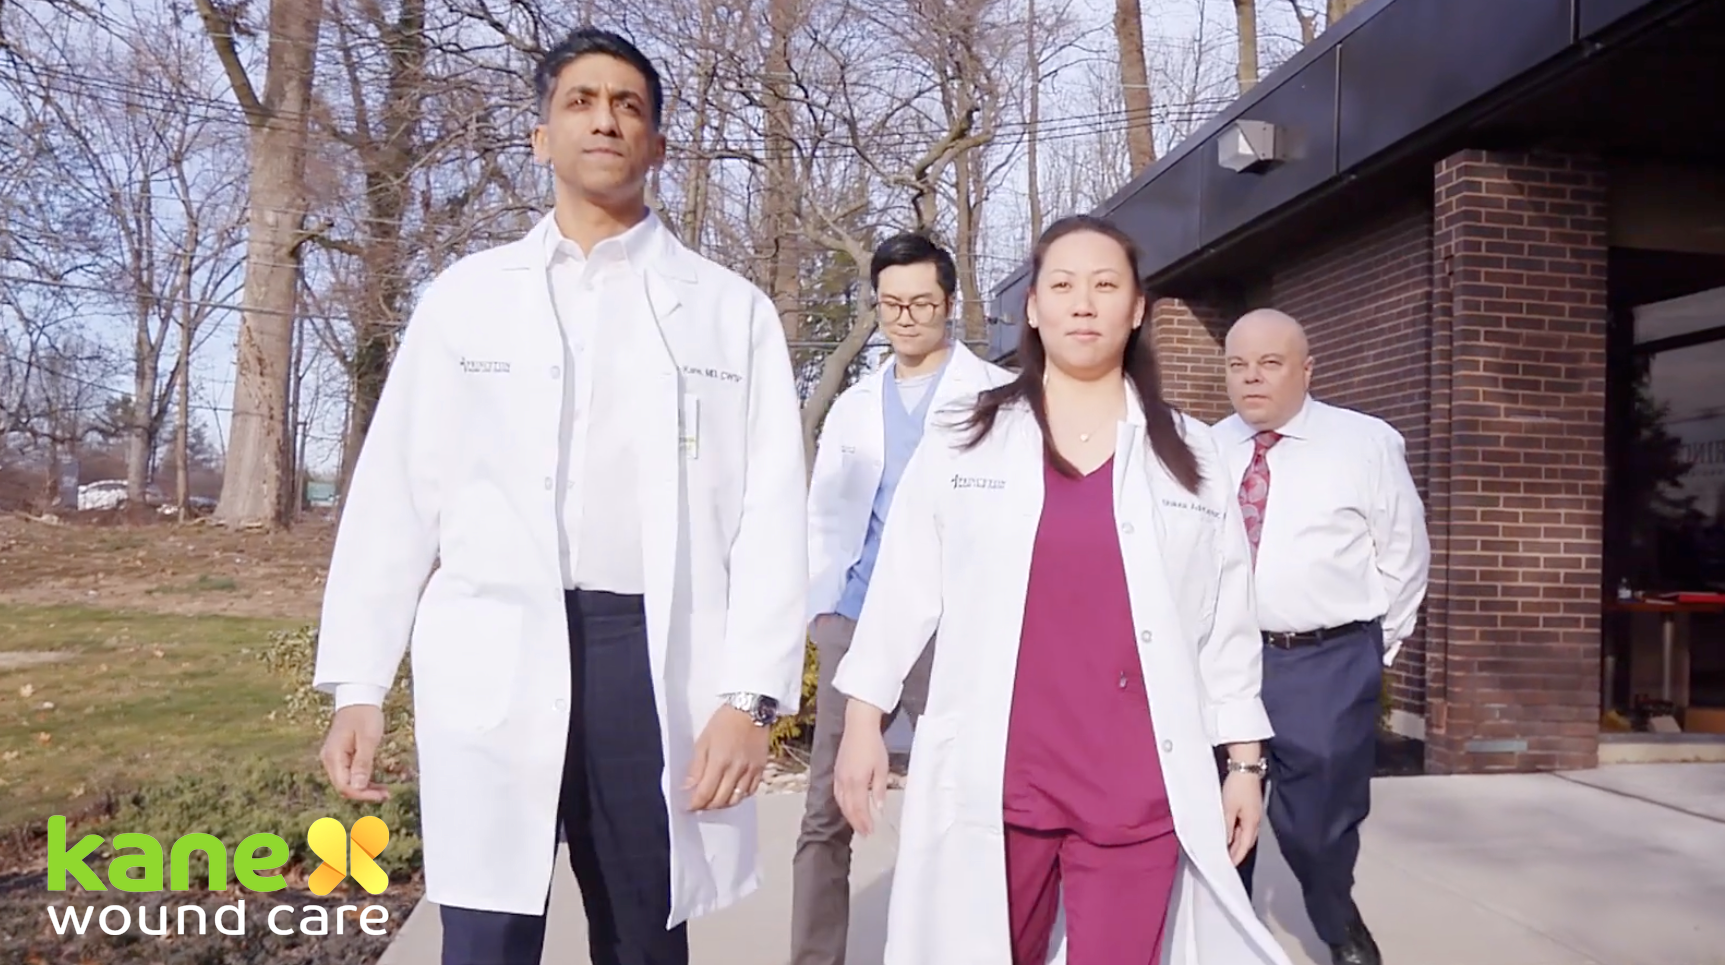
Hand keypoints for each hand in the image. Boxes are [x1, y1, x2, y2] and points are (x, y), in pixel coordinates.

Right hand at [320, 705, 389, 802]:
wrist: (359, 696)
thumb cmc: (364, 714)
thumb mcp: (368, 739)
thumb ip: (363, 764)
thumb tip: (359, 786)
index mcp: (333, 756)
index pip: (344, 785)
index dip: (362, 794)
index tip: (381, 796)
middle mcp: (329, 759)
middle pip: (344, 786)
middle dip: (364, 793)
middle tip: (386, 795)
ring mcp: (334, 758)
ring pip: (347, 781)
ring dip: (365, 788)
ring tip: (384, 791)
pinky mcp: (341, 755)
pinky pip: (350, 773)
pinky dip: (363, 779)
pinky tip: (376, 783)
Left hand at [685, 706, 768, 809]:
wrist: (751, 708)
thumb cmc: (725, 721)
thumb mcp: (703, 740)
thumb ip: (696, 767)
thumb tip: (687, 787)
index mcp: (719, 761)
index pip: (705, 793)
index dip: (695, 804)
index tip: (689, 806)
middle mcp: (736, 769)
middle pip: (720, 800)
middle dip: (707, 806)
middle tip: (699, 805)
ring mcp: (751, 770)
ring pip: (736, 799)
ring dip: (723, 804)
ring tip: (714, 801)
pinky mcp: (761, 769)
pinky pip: (750, 791)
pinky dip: (739, 796)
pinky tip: (731, 792)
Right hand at [833, 709, 889, 835]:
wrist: (858, 727)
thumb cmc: (874, 746)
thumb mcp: (882, 767)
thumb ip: (879, 789)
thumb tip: (879, 808)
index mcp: (857, 781)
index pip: (860, 808)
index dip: (864, 822)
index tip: (870, 832)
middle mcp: (845, 782)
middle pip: (848, 808)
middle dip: (856, 823)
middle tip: (865, 834)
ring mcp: (838, 777)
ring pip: (841, 802)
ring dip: (849, 816)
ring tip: (858, 825)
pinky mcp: (836, 772)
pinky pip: (837, 794)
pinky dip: (842, 805)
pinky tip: (847, 808)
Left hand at [1222, 770, 1262, 864]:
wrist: (1245, 767)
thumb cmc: (1237, 787)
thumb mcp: (1228, 809)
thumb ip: (1226, 828)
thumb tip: (1224, 844)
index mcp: (1252, 824)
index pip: (1244, 847)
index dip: (1236, 857)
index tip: (1227, 867)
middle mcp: (1255, 821)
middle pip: (1245, 842)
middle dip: (1235, 852)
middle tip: (1223, 861)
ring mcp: (1253, 814)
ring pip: (1244, 834)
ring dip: (1235, 842)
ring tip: (1223, 849)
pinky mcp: (1250, 808)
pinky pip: (1242, 825)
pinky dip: (1235, 832)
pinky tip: (1227, 832)